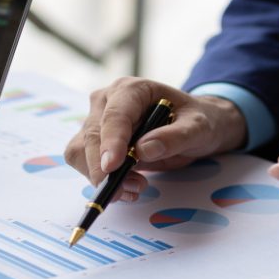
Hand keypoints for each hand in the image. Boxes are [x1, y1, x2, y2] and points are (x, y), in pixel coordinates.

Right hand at [64, 77, 247, 200]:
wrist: (191, 128)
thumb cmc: (194, 121)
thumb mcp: (197, 127)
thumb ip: (174, 137)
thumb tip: (143, 150)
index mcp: (132, 90)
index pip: (114, 115)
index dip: (111, 142)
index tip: (112, 167)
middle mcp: (107, 101)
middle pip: (91, 136)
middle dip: (104, 168)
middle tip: (131, 189)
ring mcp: (96, 121)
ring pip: (81, 151)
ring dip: (100, 176)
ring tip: (134, 187)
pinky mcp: (93, 142)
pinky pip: (84, 162)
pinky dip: (99, 179)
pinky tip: (125, 186)